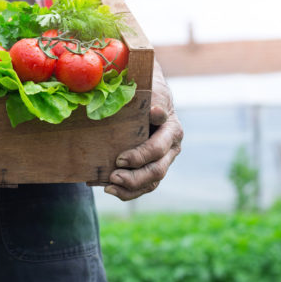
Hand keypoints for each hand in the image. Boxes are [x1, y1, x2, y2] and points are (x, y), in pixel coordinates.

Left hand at [105, 60, 182, 200]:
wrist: (148, 95)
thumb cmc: (147, 90)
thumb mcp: (152, 90)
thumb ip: (155, 100)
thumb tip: (156, 113)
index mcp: (172, 130)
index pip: (158, 148)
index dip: (140, 156)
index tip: (120, 159)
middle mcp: (170, 148)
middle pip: (157, 170)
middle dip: (134, 177)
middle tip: (113, 177)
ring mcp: (162, 160)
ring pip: (151, 182)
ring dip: (130, 189)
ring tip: (109, 187)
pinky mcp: (150, 166)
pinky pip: (143, 185)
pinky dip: (127, 191)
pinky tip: (108, 188)